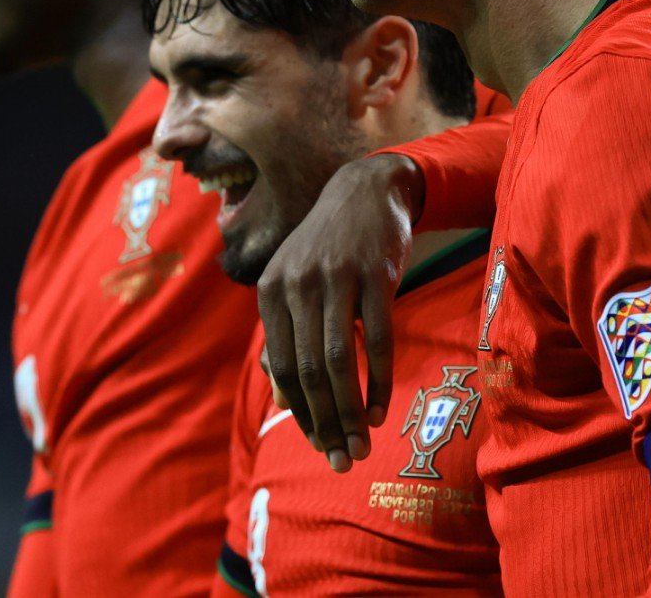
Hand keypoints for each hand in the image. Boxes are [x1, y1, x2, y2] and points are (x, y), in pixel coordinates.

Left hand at [257, 152, 423, 471]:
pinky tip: (380, 409)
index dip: (301, 414)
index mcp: (271, 291)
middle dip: (326, 424)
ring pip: (340, 361)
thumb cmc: (329, 247)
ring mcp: (336, 278)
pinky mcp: (374, 274)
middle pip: (310, 371)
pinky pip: (377, 339)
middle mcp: (297, 285)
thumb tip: (279, 398)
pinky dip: (378, 380)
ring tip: (361, 444)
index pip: (283, 368)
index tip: (318, 445)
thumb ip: (284, 336)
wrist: (367, 189)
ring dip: (350, 411)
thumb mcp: (295, 283)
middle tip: (342, 460)